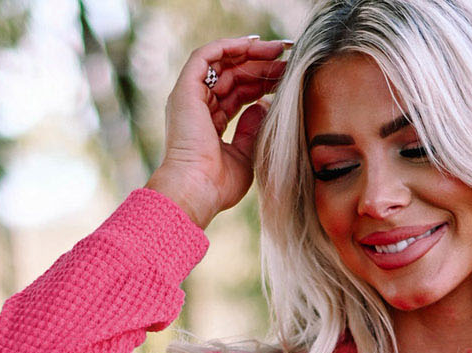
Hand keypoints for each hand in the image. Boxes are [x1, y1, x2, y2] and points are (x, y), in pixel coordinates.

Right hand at [150, 36, 291, 226]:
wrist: (197, 190)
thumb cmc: (219, 184)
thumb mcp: (245, 155)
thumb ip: (252, 129)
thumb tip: (264, 105)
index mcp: (209, 125)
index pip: (237, 95)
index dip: (260, 84)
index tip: (284, 78)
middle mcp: (197, 107)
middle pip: (231, 77)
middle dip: (259, 66)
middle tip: (286, 60)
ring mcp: (189, 97)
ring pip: (221, 63)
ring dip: (249, 54)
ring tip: (276, 49)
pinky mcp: (185, 89)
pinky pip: (206, 55)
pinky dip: (228, 46)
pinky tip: (253, 44)